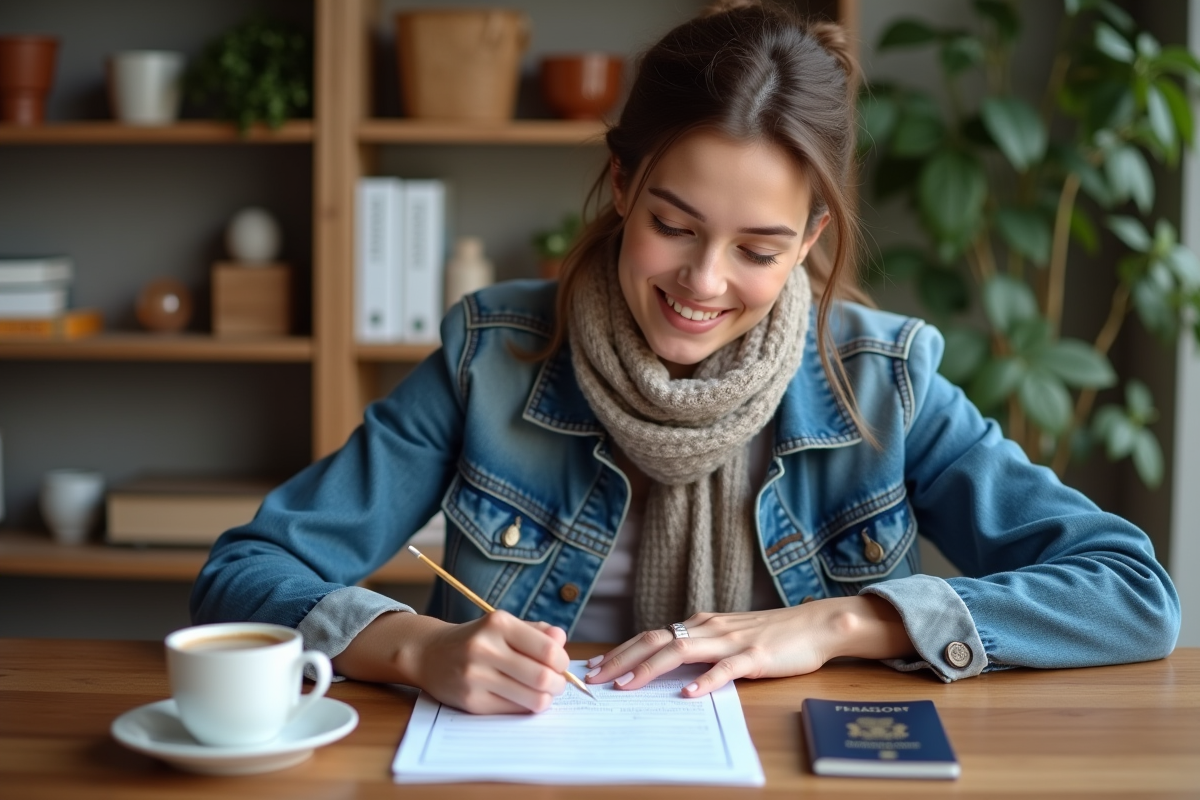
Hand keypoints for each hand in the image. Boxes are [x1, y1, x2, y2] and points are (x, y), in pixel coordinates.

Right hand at [333, 610, 568, 713]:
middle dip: (558, 684)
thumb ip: (536, 631)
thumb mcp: (503, 626)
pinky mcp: (471, 701)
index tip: (561, 664)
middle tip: (556, 683)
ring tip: (543, 692)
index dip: (563, 661)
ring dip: (546, 698)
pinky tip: (521, 698)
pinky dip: (525, 707)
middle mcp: (484, 648)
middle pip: (542, 677)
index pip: (548, 649)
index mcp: (498, 623)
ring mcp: (475, 677)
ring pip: (532, 698)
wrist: (429, 653)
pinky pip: (513, 710)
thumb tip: (561, 640)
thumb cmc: (476, 639)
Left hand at [582, 595, 914, 696]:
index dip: (621, 650)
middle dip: (622, 659)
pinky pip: (725, 668)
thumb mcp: (727, 637)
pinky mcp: (755, 654)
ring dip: (649, 668)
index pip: (651, 635)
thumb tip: (666, 666)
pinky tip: (689, 694)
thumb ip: (700, 648)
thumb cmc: (771, 634)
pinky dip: (705, 680)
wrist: (814, 625)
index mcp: (700, 623)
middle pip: (655, 639)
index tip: (595, 666)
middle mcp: (709, 627)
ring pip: (681, 650)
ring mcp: (731, 640)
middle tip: (595, 678)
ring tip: (626, 685)